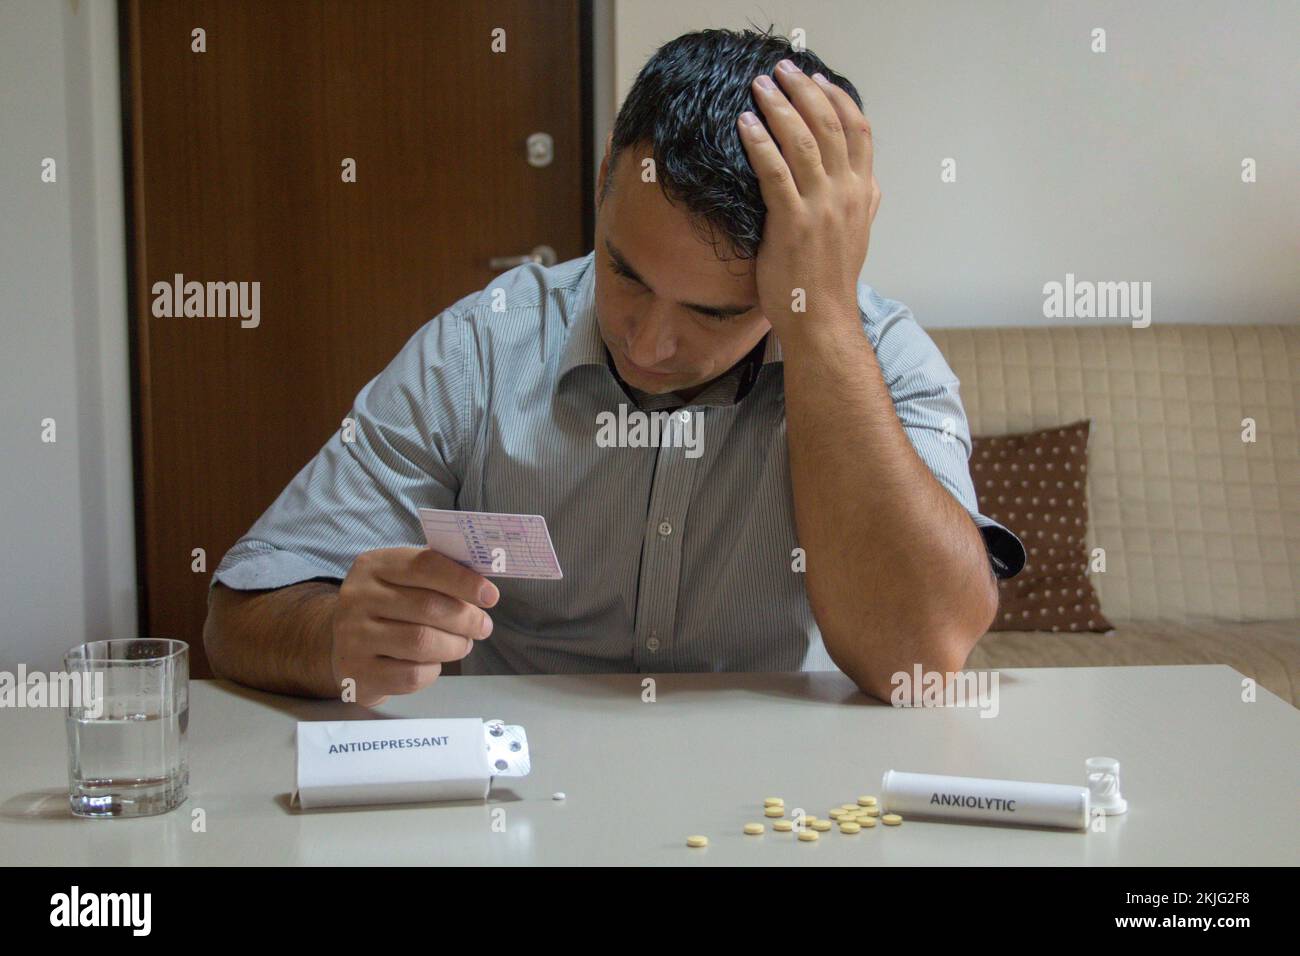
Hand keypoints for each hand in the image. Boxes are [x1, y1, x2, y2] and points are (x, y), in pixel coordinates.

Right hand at [330, 547, 498, 705]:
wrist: (340, 645)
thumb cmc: (386, 608)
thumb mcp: (402, 579)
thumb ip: (437, 575)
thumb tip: (483, 584)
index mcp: (374, 566)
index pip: (425, 566)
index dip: (463, 581)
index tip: (490, 596)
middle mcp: (358, 597)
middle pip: (428, 607)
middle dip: (466, 619)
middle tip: (482, 626)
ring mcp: (353, 636)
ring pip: (422, 642)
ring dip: (454, 645)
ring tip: (462, 644)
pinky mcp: (358, 673)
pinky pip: (411, 675)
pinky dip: (433, 671)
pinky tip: (433, 663)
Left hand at [737, 60, 880, 339]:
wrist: (822, 321)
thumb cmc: (830, 281)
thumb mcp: (858, 234)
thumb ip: (864, 203)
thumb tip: (869, 181)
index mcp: (862, 192)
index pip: (858, 129)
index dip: (837, 98)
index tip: (817, 79)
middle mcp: (846, 193)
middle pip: (828, 124)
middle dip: (803, 90)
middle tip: (780, 71)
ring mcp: (820, 207)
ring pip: (801, 140)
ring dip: (778, 106)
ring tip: (758, 88)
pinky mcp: (792, 222)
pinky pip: (774, 171)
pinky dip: (759, 142)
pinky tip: (745, 124)